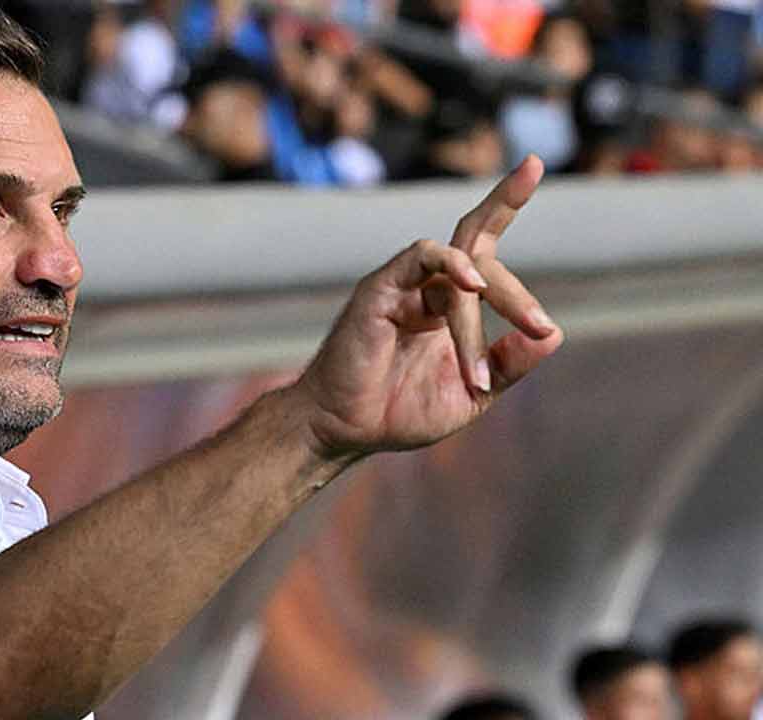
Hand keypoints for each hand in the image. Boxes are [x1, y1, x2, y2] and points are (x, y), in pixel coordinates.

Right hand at [297, 156, 563, 454]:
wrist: (345, 430)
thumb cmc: (398, 412)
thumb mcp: (472, 393)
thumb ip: (507, 364)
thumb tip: (554, 335)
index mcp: (447, 303)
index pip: (482, 246)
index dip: (505, 202)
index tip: (533, 163)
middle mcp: (425, 285)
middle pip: (475, 238)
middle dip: (511, 248)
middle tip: (539, 325)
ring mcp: (402, 284)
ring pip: (459, 265)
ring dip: (491, 298)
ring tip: (514, 334)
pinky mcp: (379, 289)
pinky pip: (419, 257)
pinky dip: (449, 263)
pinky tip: (471, 284)